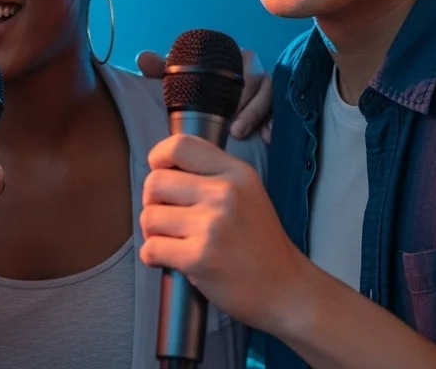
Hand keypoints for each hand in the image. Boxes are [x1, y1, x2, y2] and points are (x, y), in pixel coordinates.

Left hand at [136, 46, 272, 141]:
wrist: (207, 103)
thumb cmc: (193, 87)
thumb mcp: (178, 79)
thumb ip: (161, 68)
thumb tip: (143, 58)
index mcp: (233, 57)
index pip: (239, 64)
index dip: (233, 85)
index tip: (224, 106)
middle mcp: (253, 69)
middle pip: (257, 83)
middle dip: (246, 106)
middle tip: (233, 127)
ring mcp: (265, 87)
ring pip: (268, 98)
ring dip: (255, 115)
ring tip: (240, 133)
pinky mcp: (274, 105)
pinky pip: (279, 112)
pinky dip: (273, 124)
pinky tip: (267, 138)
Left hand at [138, 134, 308, 333]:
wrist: (286, 289)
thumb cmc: (259, 244)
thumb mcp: (247, 193)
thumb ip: (210, 174)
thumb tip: (161, 167)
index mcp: (237, 173)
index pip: (179, 146)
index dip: (158, 158)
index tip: (161, 174)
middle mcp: (225, 194)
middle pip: (155, 182)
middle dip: (153, 203)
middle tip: (169, 219)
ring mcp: (212, 226)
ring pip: (148, 216)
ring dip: (153, 233)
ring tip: (176, 241)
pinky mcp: (199, 257)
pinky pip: (150, 248)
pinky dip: (153, 257)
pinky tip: (173, 260)